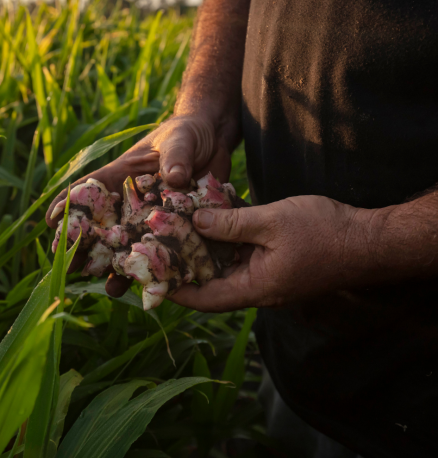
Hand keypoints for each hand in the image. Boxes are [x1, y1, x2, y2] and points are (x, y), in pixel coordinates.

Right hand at [45, 113, 232, 295]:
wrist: (215, 140)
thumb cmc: (189, 133)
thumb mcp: (180, 140)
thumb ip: (175, 157)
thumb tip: (174, 179)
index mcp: (124, 174)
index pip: (90, 189)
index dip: (69, 205)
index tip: (51, 224)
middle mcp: (134, 199)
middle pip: (106, 225)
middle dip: (89, 248)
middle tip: (73, 270)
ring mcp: (154, 215)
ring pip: (132, 243)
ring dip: (121, 265)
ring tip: (112, 289)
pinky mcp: (177, 226)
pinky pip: (164, 249)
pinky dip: (158, 266)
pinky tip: (154, 284)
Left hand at [167, 195, 359, 311]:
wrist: (365, 239)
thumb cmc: (323, 232)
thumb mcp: (272, 222)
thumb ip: (232, 224)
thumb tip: (197, 223)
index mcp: (256, 287)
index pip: (206, 298)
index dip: (177, 290)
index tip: (152, 280)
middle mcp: (258, 287)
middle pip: (212, 282)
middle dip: (186, 266)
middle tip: (159, 248)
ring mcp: (267, 275)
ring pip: (226, 266)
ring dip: (205, 250)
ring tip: (178, 231)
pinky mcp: (274, 262)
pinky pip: (242, 255)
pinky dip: (226, 240)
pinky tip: (212, 220)